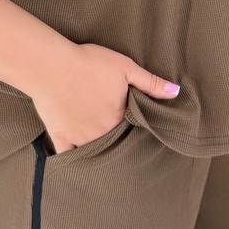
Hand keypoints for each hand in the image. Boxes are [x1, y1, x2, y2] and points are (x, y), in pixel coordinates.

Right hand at [32, 42, 180, 154]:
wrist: (52, 66)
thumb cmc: (89, 63)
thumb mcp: (126, 67)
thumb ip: (151, 83)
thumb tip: (176, 92)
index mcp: (118, 118)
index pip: (133, 130)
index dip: (134, 126)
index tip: (135, 125)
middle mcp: (101, 133)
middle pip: (114, 141)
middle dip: (118, 139)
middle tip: (120, 135)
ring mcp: (79, 138)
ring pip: (95, 151)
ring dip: (101, 149)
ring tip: (105, 149)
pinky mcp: (59, 136)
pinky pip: (68, 156)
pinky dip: (74, 159)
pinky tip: (79, 164)